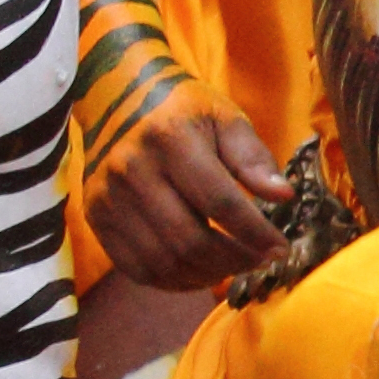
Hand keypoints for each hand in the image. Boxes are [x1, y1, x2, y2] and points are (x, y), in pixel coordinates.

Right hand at [90, 99, 292, 288]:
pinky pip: (135, 266)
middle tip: (260, 262)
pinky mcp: (95, 217)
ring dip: (205, 275)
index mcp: (170, 139)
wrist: (116, 98)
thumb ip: (253, 157)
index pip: (220, 202)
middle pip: (189, 240)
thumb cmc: (183, 110)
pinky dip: (172, 281)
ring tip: (233, 267)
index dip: (254, 233)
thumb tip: (283, 195)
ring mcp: (108, 198)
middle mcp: (132, 171)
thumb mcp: (224, 117)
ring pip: (162, 261)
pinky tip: (199, 272)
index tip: (280, 249)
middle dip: (234, 260)